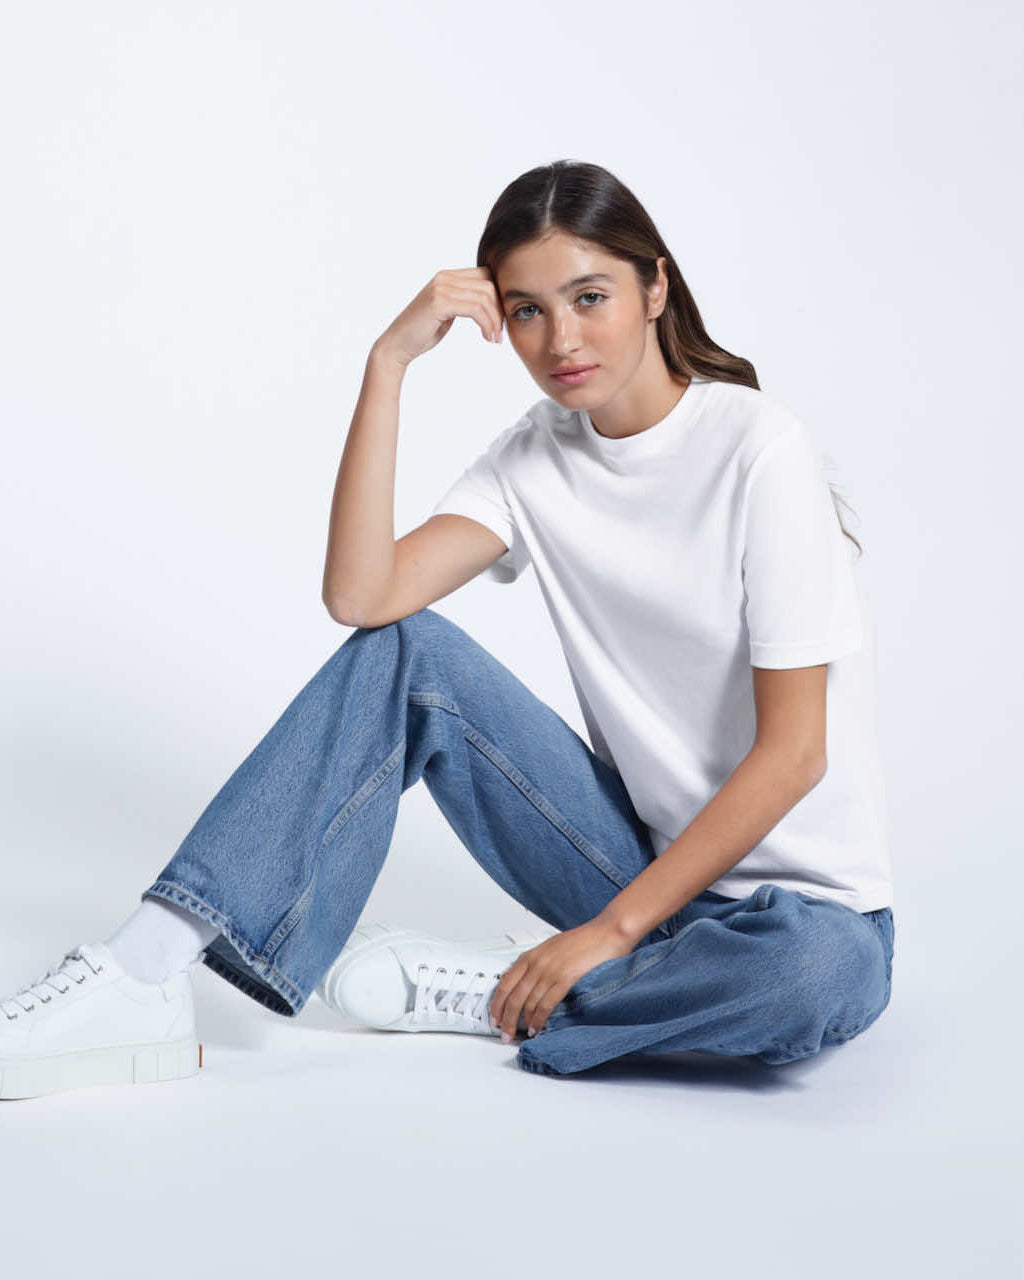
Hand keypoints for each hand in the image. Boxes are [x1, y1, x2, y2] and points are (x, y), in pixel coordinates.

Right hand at [373, 267, 504, 367]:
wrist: (397, 345)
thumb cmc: (423, 332)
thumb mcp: (448, 312)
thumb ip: (464, 301)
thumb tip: (490, 302)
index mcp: (447, 277)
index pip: (486, 275)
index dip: (499, 297)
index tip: (501, 320)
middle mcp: (444, 277)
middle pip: (489, 284)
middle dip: (500, 310)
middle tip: (500, 333)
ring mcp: (441, 288)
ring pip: (484, 297)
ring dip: (495, 320)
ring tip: (495, 338)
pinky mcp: (439, 302)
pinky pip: (475, 308)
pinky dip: (486, 324)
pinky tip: (487, 337)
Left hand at [488, 918, 634, 1042]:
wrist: (606, 932)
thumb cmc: (583, 941)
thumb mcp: (551, 949)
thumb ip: (537, 965)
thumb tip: (526, 985)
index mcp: (531, 955)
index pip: (504, 983)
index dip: (496, 1003)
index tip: (494, 1017)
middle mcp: (537, 963)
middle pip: (513, 996)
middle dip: (506, 1019)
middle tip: (503, 1033)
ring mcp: (550, 971)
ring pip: (527, 1003)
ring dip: (521, 1023)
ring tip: (519, 1035)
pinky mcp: (565, 978)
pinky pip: (545, 1004)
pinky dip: (539, 1019)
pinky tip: (536, 1028)